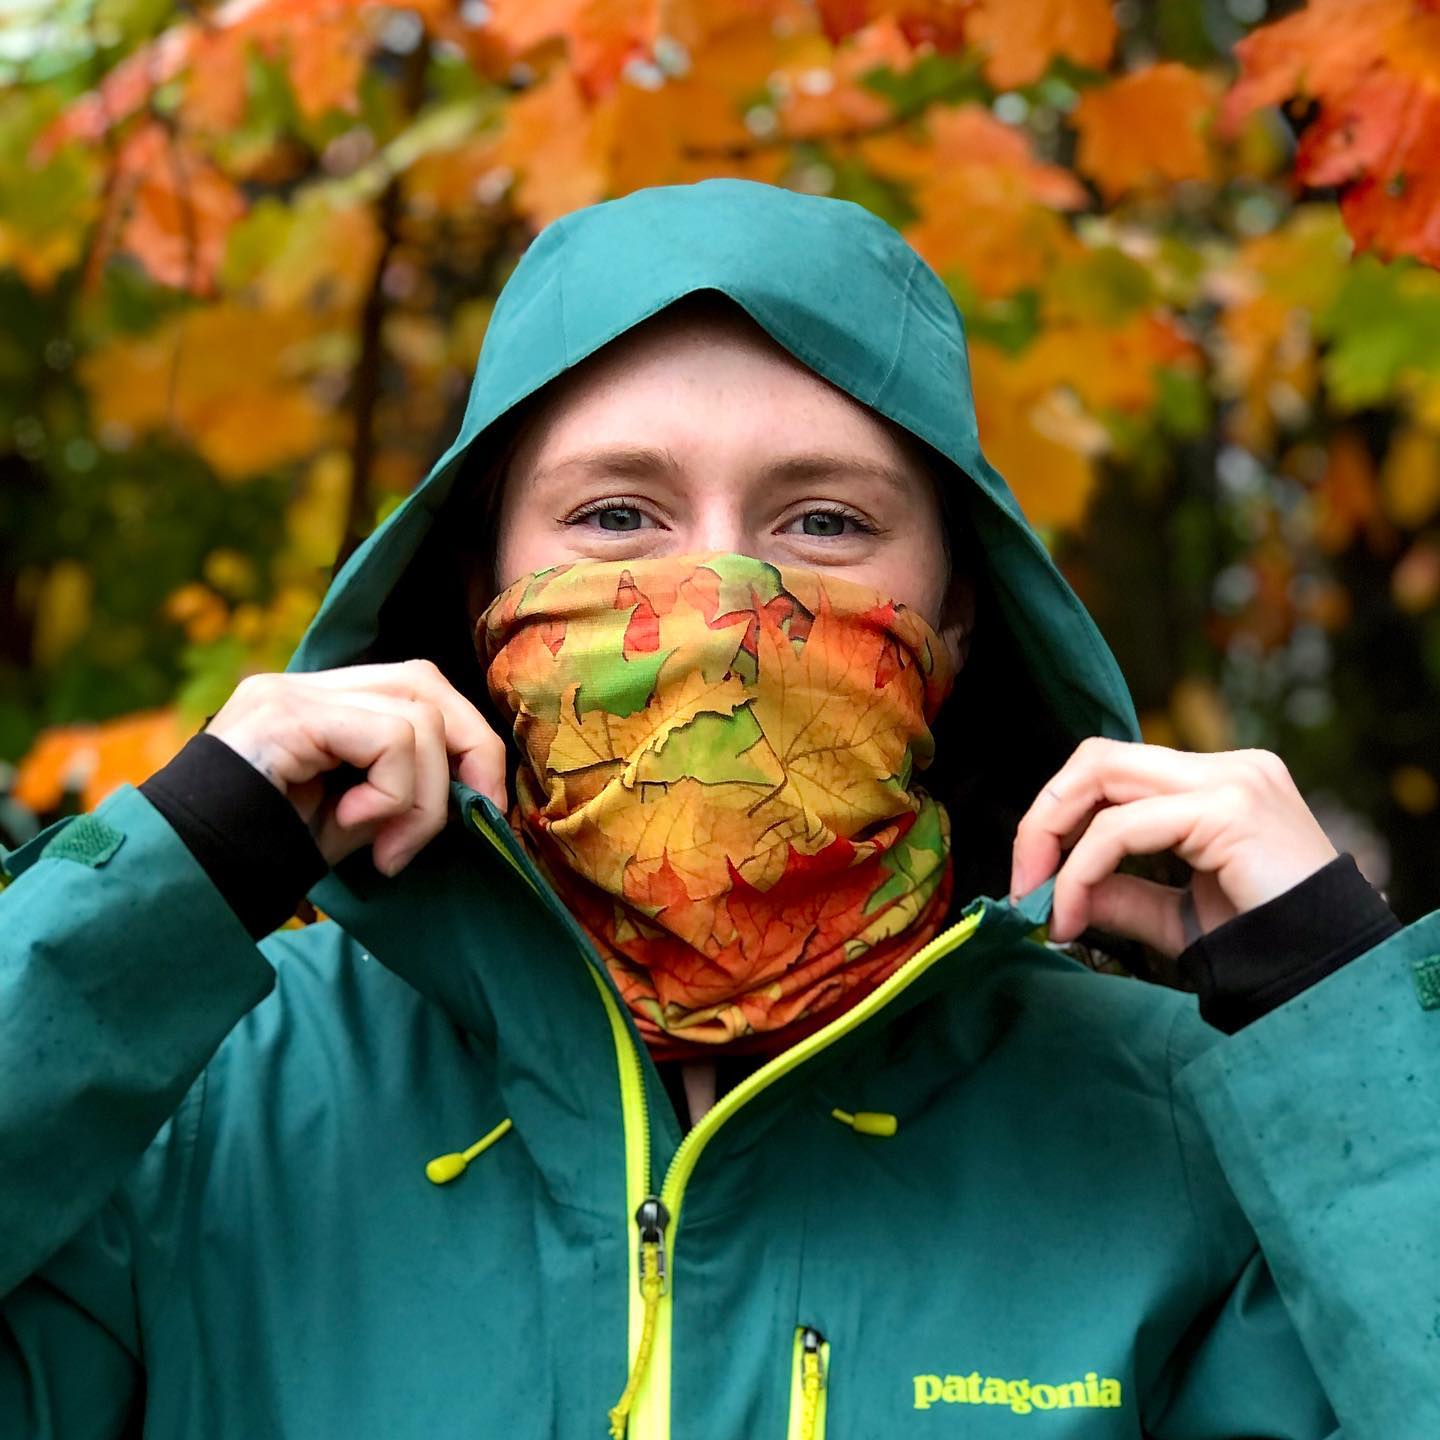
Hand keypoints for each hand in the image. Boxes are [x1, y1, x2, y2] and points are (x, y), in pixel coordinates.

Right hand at [204, 659, 507, 876]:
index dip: (468, 743)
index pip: (418, 689)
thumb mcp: (354, 824)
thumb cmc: (264, 861)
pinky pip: (386, 738)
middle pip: (425, 684)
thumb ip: (405, 794)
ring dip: (425, 797)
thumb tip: (474, 793)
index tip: (483, 809)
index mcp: (323, 706)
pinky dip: (394, 792)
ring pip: (416, 715)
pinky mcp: (283, 714)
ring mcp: (290, 694)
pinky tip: (355, 828)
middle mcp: (305, 687)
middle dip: (470, 754)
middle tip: (472, 821)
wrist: (185, 884)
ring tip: (388, 850)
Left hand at [1009, 738, 1338, 953]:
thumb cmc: (1265, 948)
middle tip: (1023, 883)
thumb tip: (1053, 888)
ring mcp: (1232, 780)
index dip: (1058, 816)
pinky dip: (1081, 870)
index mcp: (1217, 782)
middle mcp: (1228, 767)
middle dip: (1043, 818)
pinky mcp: (1230, 808)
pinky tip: (1073, 915)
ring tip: (1042, 903)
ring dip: (1051, 840)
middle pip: (1097, 757)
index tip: (1032, 881)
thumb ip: (1119, 893)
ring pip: (1101, 777)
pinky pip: (1122, 828)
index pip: (1113, 768)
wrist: (1331, 980)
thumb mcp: (1176, 916)